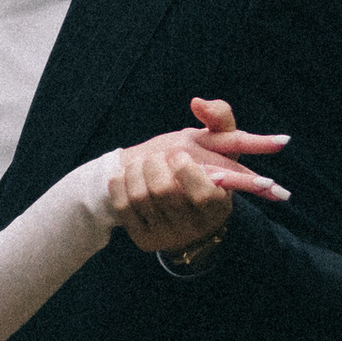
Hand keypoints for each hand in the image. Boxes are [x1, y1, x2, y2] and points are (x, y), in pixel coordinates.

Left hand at [108, 97, 288, 258]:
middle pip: (165, 192)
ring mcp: (167, 235)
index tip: (178, 154)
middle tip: (157, 156)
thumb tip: (198, 103)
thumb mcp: (221, 144)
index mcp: (218, 207)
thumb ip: (220, 118)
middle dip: (155, 164)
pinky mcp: (143, 237)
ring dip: (136, 170)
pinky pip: (123, 207)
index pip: (203, 195)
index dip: (186, 170)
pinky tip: (126, 176)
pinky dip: (120, 184)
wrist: (179, 205)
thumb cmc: (203, 167)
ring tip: (142, 163)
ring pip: (141, 197)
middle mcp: (194, 228)